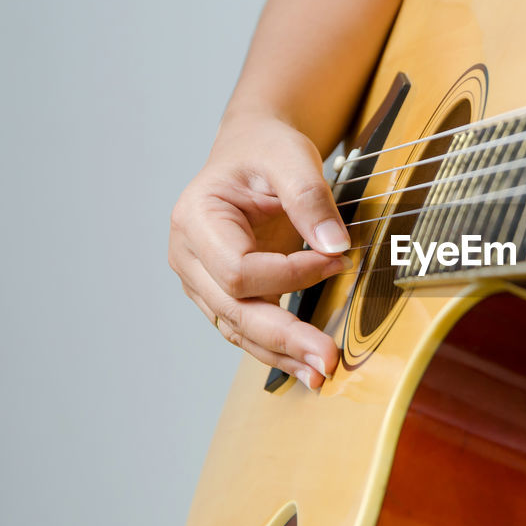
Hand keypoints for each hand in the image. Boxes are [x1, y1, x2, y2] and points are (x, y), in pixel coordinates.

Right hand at [169, 112, 350, 388]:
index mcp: (195, 219)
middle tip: (328, 359)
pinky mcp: (224, 296)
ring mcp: (202, 282)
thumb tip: (334, 245)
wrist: (254, 152)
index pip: (238, 269)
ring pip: (238, 329)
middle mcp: (189, 258)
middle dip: (284, 336)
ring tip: (321, 374)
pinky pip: (248, 329)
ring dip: (281, 354)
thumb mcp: (291, 156)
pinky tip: (307, 365)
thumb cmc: (266, 151)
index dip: (289, 274)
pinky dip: (278, 349)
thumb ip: (311, 198)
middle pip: (234, 310)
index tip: (336, 260)